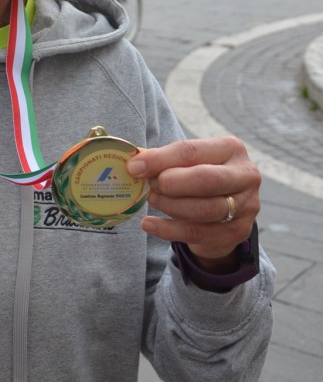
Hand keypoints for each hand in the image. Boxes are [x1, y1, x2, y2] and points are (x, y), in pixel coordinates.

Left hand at [127, 137, 259, 268]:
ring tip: (153, 200)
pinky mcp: (238, 231)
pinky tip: (149, 224)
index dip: (160, 159)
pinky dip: (168, 230)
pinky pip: (198, 233)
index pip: (192, 151)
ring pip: (204, 209)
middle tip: (151, 186)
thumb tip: (135, 164)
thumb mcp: (188, 162)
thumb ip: (165, 161)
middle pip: (206, 180)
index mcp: (231, 148)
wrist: (224, 211)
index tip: (135, 167)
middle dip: (171, 184)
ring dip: (170, 206)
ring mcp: (247, 206)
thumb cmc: (200, 177)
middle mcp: (246, 175)